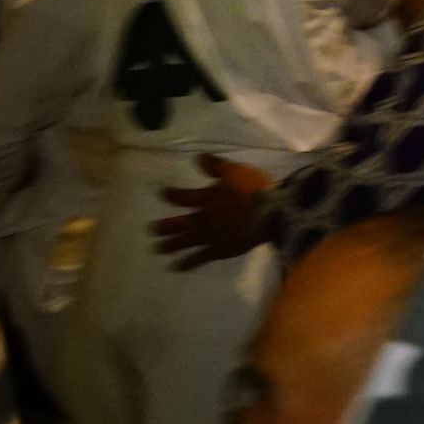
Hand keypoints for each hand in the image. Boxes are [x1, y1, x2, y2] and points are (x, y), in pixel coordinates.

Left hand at [150, 156, 271, 267]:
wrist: (271, 213)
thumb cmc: (254, 189)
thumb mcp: (235, 170)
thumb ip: (215, 165)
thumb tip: (196, 156)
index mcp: (206, 198)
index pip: (181, 197)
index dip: (170, 194)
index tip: (163, 192)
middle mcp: (202, 218)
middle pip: (177, 224)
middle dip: (164, 226)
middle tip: (152, 229)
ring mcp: (209, 237)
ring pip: (184, 242)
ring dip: (170, 245)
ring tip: (158, 248)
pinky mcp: (219, 250)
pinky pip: (199, 258)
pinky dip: (188, 263)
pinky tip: (179, 267)